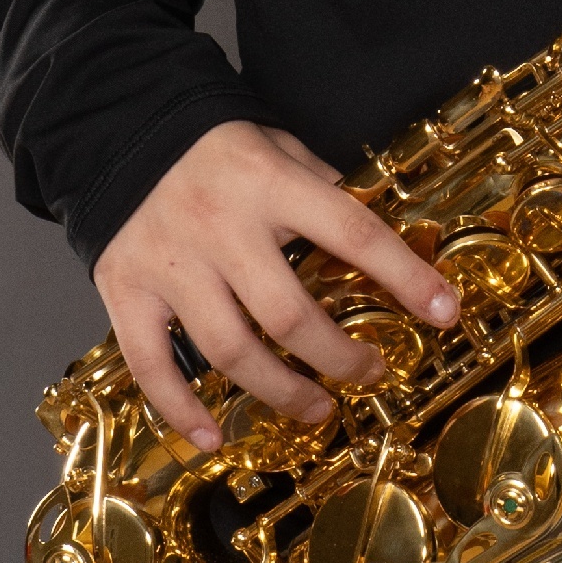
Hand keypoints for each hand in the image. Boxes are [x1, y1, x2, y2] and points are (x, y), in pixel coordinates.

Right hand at [92, 119, 460, 452]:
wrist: (117, 125)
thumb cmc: (213, 143)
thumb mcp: (278, 145)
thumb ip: (323, 190)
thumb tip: (377, 242)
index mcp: (269, 184)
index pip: (352, 233)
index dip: (405, 277)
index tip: (444, 313)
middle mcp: (220, 227)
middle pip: (290, 316)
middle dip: (341, 358)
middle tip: (370, 372)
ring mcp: (169, 264)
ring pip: (230, 352)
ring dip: (281, 392)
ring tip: (316, 408)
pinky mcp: (125, 290)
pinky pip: (151, 365)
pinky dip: (180, 409)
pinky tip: (212, 437)